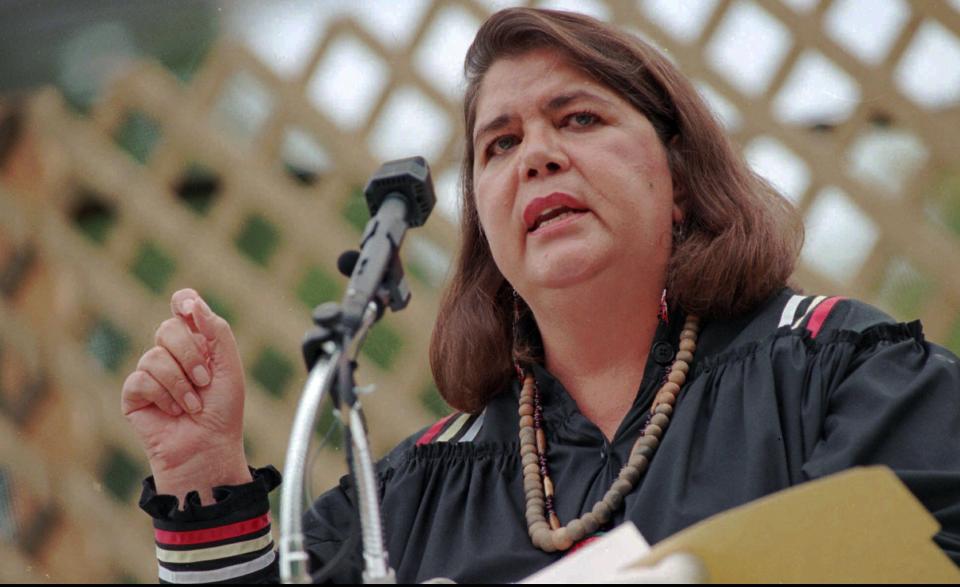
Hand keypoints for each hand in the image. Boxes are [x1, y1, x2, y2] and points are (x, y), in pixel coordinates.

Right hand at [121, 288, 251, 503]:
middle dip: (191, 355)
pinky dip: (164, 396)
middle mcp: (172, 354)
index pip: (182, 306)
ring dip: (180, 383)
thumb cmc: (223, 410)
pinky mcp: (134, 394)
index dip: (183, 301)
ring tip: (193, 405)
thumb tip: (192, 302)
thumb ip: (216, 330)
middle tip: (205, 381)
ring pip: (155, 356)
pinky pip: (141, 379)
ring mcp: (151, 373)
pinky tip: (173, 412)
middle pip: (168, 328)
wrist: (209, 448)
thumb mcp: (229, 366)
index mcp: (197, 342)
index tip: (188, 308)